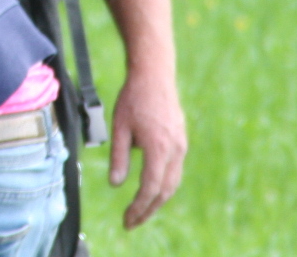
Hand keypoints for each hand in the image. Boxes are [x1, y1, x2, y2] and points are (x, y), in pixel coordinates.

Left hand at [107, 70, 186, 228]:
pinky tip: (150, 189)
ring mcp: (181, 145)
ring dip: (157, 199)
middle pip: (165, 190)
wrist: (154, 75)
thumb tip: (115, 184)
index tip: (127, 219)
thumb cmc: (132, 98)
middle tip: (131, 222)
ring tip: (140, 210)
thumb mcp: (118, 127)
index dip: (139, 207)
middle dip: (148, 209)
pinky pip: (174, 169)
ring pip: (173, 182)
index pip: (150, 187)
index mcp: (158, 147)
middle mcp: (174, 149)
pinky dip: (164, 184)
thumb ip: (118, 157)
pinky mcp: (181, 140)